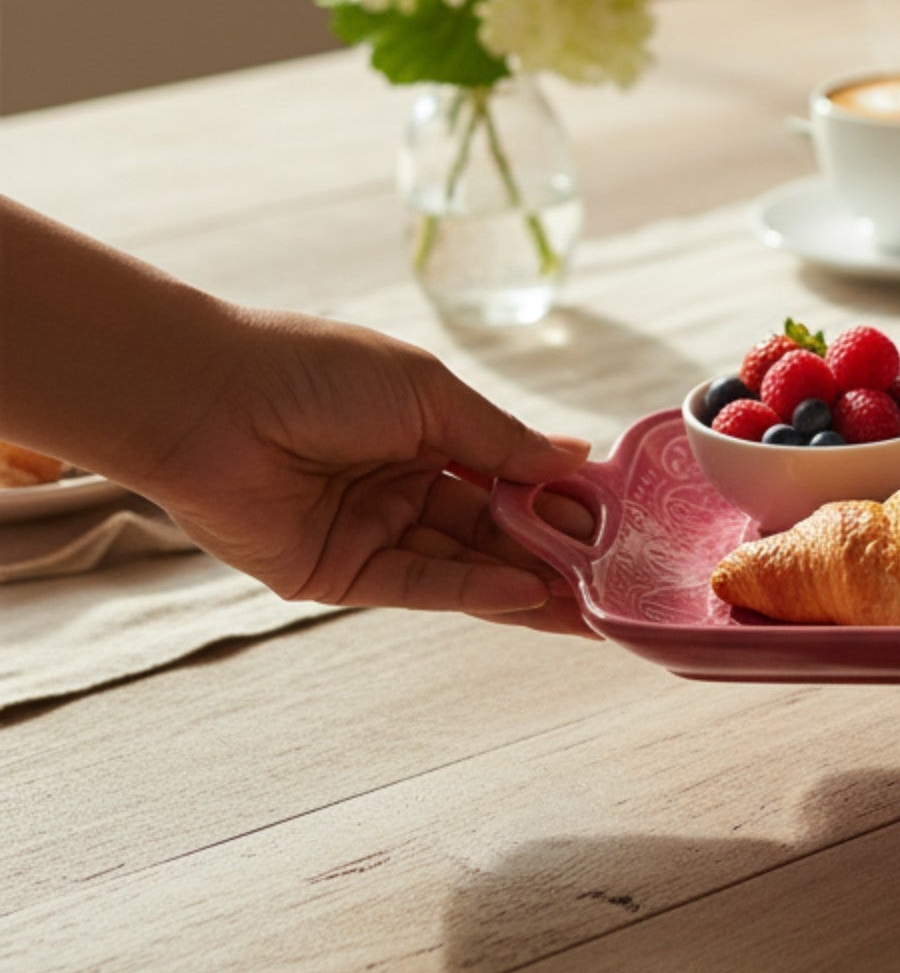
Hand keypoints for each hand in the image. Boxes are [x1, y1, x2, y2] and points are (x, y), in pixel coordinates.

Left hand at [134, 307, 596, 634]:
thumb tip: (574, 460)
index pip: (509, 473)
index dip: (559, 495)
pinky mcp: (338, 574)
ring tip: (590, 600)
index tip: (615, 516)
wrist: (210, 400)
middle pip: (493, 526)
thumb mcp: (429, 393)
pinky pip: (419, 585)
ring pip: (465, 562)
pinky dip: (474, 589)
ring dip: (527, 580)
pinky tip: (527, 592)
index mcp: (425, 431)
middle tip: (617, 574)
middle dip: (554, 549)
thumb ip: (500, 438)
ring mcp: (372, 531)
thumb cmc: (317, 372)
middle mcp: (403, 484)